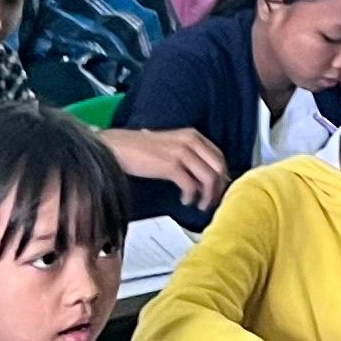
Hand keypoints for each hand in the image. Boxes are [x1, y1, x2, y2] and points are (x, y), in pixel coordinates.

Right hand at [106, 126, 228, 209]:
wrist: (119, 147)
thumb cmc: (142, 149)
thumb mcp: (172, 145)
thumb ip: (189, 155)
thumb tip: (206, 176)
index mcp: (193, 135)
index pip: (219, 156)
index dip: (221, 176)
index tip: (218, 189)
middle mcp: (191, 141)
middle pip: (218, 167)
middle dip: (218, 187)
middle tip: (212, 201)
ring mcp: (182, 153)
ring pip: (208, 178)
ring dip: (207, 195)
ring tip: (200, 205)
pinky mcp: (171, 166)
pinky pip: (191, 185)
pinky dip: (191, 196)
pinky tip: (185, 201)